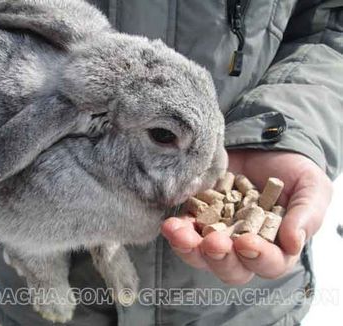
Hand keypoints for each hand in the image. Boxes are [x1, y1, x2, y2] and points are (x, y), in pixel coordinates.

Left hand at [161, 150, 331, 283]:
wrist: (263, 147)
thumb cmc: (292, 172)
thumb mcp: (311, 188)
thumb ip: (306, 214)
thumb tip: (294, 242)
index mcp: (275, 247)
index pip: (269, 264)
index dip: (258, 258)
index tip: (246, 242)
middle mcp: (243, 247)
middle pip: (230, 268)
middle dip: (219, 258)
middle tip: (213, 242)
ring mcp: (218, 233)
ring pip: (201, 255)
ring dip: (188, 248)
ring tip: (179, 233)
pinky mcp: (198, 217)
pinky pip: (185, 230)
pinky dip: (177, 229)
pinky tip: (171, 222)